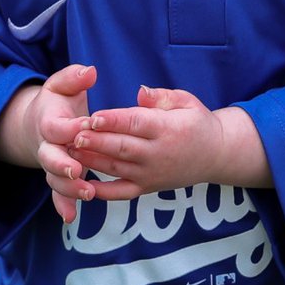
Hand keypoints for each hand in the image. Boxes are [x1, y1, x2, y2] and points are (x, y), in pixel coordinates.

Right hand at [0, 64, 97, 221]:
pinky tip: (72, 217)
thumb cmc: (57, 101)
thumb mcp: (62, 84)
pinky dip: (63, 206)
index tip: (87, 124)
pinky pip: (57, 195)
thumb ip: (74, 77)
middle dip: (63, 165)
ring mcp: (51, 164)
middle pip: (50, 158)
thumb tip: (90, 71)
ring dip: (68, 189)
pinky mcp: (57, 177)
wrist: (39, 122)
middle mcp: (48, 145)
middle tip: (78, 171)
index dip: (70, 127)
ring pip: (55, 180)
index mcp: (49, 121)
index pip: (57, 126)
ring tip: (87, 193)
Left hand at [71, 86, 271, 200]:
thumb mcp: (186, 101)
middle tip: (72, 134)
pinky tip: (81, 184)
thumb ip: (162, 96)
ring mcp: (151, 174)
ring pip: (116, 168)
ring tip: (69, 152)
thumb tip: (140, 91)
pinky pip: (120, 193)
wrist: (215, 155)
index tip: (93, 116)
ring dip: (91, 161)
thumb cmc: (197, 122)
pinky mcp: (147, 188)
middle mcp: (158, 154)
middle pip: (121, 147)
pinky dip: (101, 192)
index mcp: (168, 128)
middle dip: (95, 141)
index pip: (135, 123)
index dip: (113, 120)